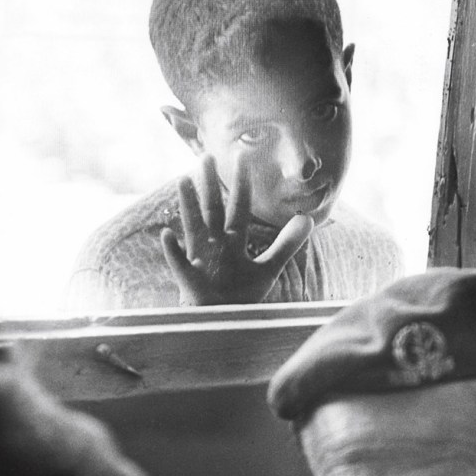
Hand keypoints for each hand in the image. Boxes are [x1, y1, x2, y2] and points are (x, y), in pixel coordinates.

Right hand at [161, 154, 313, 305]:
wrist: (222, 320)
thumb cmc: (240, 293)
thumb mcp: (268, 268)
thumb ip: (286, 244)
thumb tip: (309, 220)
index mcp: (233, 240)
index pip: (239, 207)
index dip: (242, 185)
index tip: (242, 158)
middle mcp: (215, 244)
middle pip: (214, 210)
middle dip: (211, 185)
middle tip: (206, 156)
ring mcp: (200, 259)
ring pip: (194, 227)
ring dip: (189, 206)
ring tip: (183, 181)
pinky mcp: (190, 279)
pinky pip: (179, 263)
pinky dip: (172, 250)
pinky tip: (167, 234)